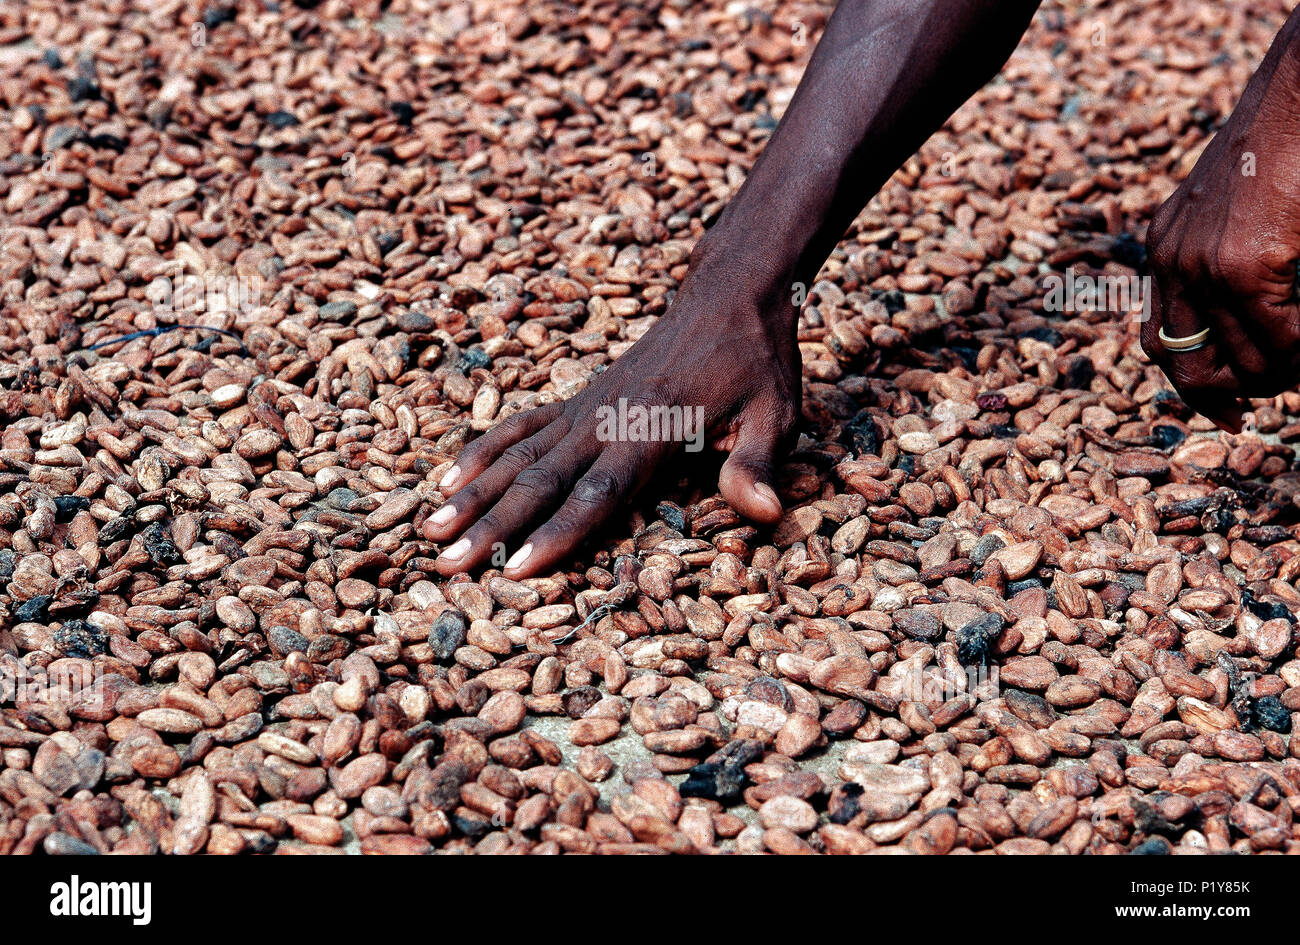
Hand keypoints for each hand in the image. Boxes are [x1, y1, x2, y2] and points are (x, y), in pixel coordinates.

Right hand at [423, 251, 800, 578]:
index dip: (556, 533)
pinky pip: (520, 426)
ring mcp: (586, 407)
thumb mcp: (775, 413)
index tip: (516, 569)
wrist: (729, 296)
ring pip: (518, 454)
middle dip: (493, 525)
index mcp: (651, 428)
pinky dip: (484, 451)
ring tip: (431, 528)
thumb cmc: (756, 361)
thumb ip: (757, 464)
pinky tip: (449, 478)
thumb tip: (768, 515)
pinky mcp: (579, 399)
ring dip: (474, 493)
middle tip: (448, 563)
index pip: (597, 492)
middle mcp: (606, 418)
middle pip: (540, 479)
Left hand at [1142, 33, 1299, 431]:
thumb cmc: (1271, 149)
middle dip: (1218, 396)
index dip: (1186, 382)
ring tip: (1295, 372)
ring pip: (1240, 360)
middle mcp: (1171, 262)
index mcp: (1163, 249)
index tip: (1218, 408)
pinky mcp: (1244, 265)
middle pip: (1180, 363)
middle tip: (1247, 412)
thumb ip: (1214, 256)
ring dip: (1272, 377)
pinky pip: (1278, 339)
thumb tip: (1234, 318)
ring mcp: (1204, 266)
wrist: (1290, 99)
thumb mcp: (1221, 208)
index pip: (1157, 338)